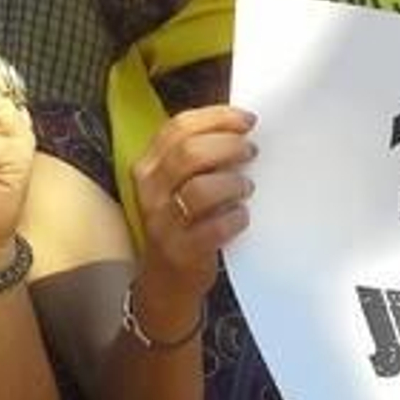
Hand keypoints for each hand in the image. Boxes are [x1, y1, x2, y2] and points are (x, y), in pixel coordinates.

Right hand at [131, 105, 257, 297]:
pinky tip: (241, 217)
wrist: (165, 281)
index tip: (247, 120)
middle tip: (252, 151)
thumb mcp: (176, 185)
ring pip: (200, 189)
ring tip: (246, 188)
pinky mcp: (181, 251)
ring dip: (233, 183)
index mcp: (148, 166)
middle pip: (189, 153)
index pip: (178, 128)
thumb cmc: (182, 223)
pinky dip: (234, 218)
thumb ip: (197, 156)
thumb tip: (240, 126)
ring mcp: (163, 222)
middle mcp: (150, 191)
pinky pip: (213, 228)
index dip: (216, 118)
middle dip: (228, 146)